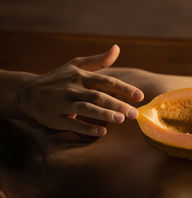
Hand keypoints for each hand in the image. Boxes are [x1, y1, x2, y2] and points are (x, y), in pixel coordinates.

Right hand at [18, 45, 143, 135]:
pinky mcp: (55, 117)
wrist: (27, 92)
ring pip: (86, 108)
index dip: (124, 89)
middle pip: (99, 96)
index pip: (107, 81)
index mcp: (81, 76)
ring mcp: (63, 103)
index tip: (140, 96)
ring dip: (104, 114)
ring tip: (121, 119)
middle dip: (118, 104)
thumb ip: (98, 60)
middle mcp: (73, 88)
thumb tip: (117, 48)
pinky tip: (102, 132)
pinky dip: (87, 128)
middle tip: (135, 114)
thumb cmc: (58, 79)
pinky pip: (73, 123)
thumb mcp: (76, 65)